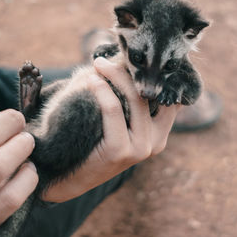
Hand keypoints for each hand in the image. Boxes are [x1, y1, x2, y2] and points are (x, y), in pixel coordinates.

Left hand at [43, 57, 179, 201]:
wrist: (69, 178)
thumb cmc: (92, 143)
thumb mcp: (116, 121)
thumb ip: (127, 100)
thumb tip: (121, 62)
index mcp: (159, 134)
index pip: (167, 97)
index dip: (150, 74)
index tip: (128, 58)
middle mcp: (156, 142)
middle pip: (150, 94)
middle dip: (127, 70)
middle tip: (103, 59)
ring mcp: (141, 148)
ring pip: (135, 99)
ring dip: (114, 76)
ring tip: (96, 65)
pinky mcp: (121, 150)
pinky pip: (114, 110)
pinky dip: (102, 91)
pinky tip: (91, 80)